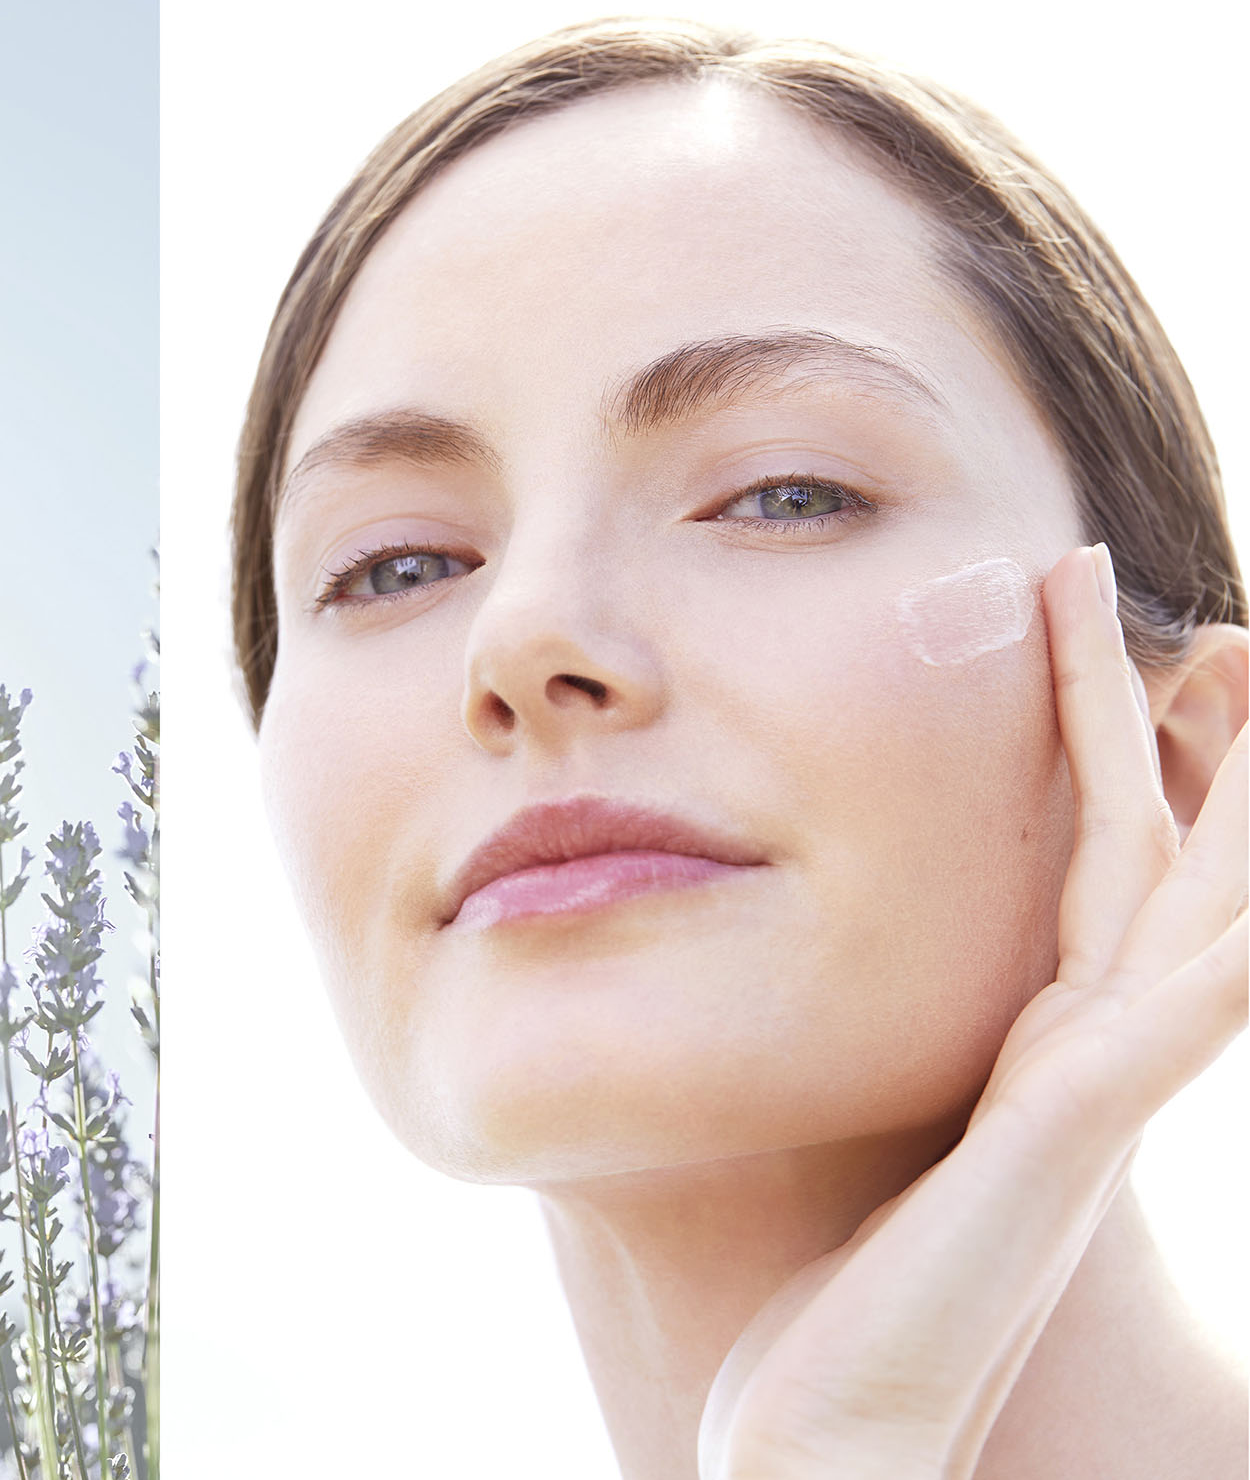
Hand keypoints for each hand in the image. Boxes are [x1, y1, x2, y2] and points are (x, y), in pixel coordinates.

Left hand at [698, 542, 1247, 1479]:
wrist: (832, 1436)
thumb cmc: (821, 1313)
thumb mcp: (851, 1144)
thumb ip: (866, 1066)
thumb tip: (800, 996)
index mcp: (1031, 1065)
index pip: (1088, 883)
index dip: (1101, 765)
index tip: (1084, 646)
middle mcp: (1083, 1070)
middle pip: (1156, 865)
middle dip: (1163, 734)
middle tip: (1171, 608)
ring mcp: (1093, 1096)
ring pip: (1190, 901)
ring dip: (1215, 777)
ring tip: (1230, 653)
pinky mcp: (1071, 1123)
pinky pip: (1177, 977)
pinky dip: (1222, 879)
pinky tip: (1245, 795)